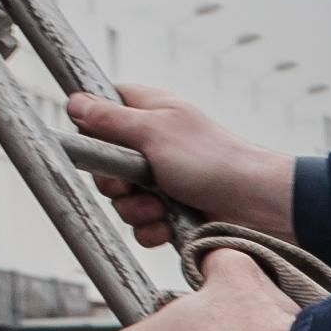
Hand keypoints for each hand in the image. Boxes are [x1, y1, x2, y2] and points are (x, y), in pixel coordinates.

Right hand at [69, 85, 296, 243]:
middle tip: (132, 182)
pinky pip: (141, 225)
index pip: (103, 110)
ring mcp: (162, 181)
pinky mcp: (171, 213)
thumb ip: (111, 120)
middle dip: (115, 182)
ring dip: (135, 209)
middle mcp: (152, 145)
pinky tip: (169, 225)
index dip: (94, 129)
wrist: (257, 206)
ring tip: (161, 206)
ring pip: (121, 200)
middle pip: (105, 164)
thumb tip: (74, 102)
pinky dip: (151, 228)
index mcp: (149, 113)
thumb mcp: (154, 132)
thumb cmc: (213, 160)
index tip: (97, 144)